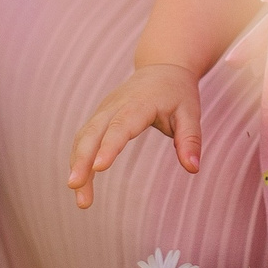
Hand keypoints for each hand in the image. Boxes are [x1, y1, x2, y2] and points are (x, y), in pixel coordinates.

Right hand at [66, 63, 202, 208]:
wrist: (162, 67)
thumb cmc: (177, 93)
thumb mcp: (191, 112)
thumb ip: (190, 139)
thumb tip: (193, 169)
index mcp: (139, 103)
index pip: (121, 125)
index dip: (109, 146)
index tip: (98, 168)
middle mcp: (115, 105)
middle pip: (92, 132)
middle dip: (81, 160)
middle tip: (75, 188)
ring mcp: (103, 109)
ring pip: (83, 137)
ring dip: (77, 166)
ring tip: (81, 200)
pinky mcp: (98, 116)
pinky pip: (83, 139)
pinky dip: (78, 160)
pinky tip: (80, 184)